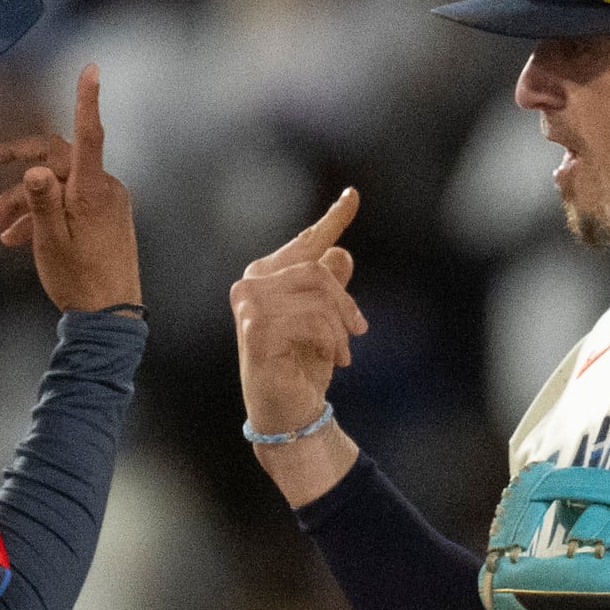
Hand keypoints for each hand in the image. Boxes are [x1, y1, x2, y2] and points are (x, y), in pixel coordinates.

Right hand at [0, 64, 141, 313]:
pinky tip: (18, 238)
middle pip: (56, 162)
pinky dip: (43, 213)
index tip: (91, 68)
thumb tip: (33, 170)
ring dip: (24, 202)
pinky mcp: (105, 217)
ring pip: (57, 186)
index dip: (86, 99)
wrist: (109, 318)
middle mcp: (104, 189)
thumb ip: (40, 202)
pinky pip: (69, 203)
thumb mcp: (51, 241)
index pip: (89, 135)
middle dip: (17, 177)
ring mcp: (106, 203)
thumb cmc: (79, 280)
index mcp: (92, 191)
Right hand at [229, 187, 367, 436]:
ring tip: (343, 353)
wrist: (290, 414)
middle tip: (360, 331)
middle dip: (345, 303)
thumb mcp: (325, 323)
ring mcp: (249, 306)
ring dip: (340, 327)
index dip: (333, 218)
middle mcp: (251, 284)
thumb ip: (329, 289)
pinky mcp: (255, 329)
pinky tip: (333, 359)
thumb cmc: (302, 367)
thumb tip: (341, 253)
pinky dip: (331, 340)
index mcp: (267, 277)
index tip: (353, 195)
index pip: (306, 244)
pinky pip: (312, 319)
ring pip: (318, 292)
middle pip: (317, 270)